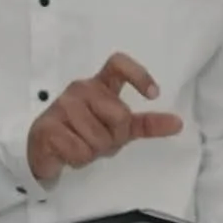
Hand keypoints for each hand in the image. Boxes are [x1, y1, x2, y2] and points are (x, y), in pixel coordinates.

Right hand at [27, 52, 183, 183]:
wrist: (43, 152)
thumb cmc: (82, 134)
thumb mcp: (118, 129)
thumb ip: (146, 124)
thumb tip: (178, 123)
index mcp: (99, 85)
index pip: (118, 64)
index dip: (139, 75)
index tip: (154, 95)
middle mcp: (81, 89)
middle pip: (120, 114)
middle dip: (114, 137)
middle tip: (98, 140)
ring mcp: (62, 105)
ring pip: (99, 137)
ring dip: (94, 151)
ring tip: (80, 145)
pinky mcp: (48, 126)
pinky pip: (80, 150)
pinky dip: (78, 159)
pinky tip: (67, 152)